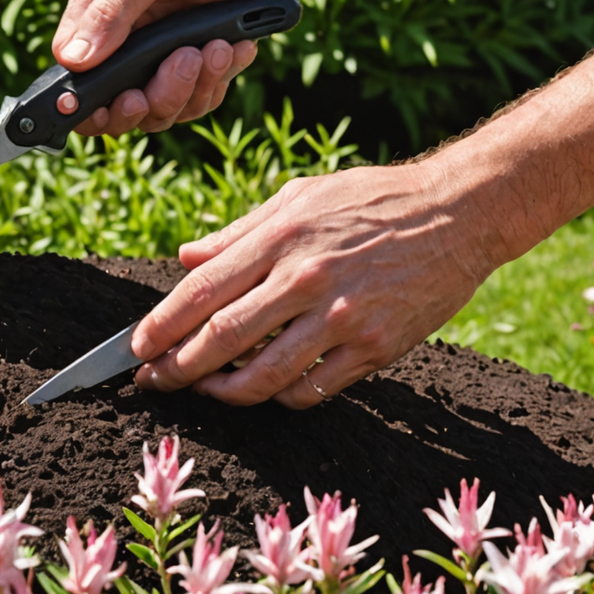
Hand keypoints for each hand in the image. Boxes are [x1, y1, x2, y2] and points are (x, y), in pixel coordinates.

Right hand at [56, 0, 294, 135]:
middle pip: (121, 99)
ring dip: (193, 87)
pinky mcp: (201, 50)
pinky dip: (220, 77)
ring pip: (164, 103)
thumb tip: (73, 59)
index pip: (74, 67)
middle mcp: (128, 28)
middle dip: (152, 99)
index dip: (88, 100)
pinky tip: (236, 45)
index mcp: (99, 1)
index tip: (119, 103)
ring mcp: (164, 43)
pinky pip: (201, 91)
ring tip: (217, 47)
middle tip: (182, 67)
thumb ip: (114, 10)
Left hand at [127, 165, 498, 408]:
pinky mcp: (374, 347)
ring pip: (263, 375)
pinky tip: (268, 390)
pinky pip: (312, 389)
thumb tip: (186, 256)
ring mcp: (341, 317)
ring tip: (206, 391)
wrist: (457, 212)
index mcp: (280, 236)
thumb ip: (239, 232)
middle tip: (154, 381)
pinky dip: (281, 397)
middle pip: (222, 338)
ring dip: (224, 392)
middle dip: (178, 367)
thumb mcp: (300, 196)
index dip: (161, 325)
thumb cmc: (372, 199)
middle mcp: (305, 277)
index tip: (136, 348)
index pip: (202, 289)